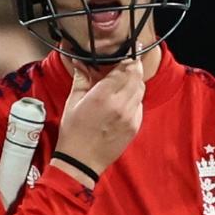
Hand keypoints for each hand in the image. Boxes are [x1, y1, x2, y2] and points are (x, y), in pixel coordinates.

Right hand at [53, 56, 145, 184]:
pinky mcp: (135, 126)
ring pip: (141, 90)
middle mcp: (121, 105)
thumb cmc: (73, 132)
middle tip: (124, 64)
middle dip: (132, 67)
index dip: (127, 58)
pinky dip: (134, 98)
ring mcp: (131, 117)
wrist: (81, 162)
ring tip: (121, 82)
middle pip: (137, 76)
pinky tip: (121, 101)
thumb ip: (82, 78)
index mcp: (103, 96)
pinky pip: (139, 105)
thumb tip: (81, 61)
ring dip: (133, 82)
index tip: (125, 53)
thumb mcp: (73, 102)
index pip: (125, 68)